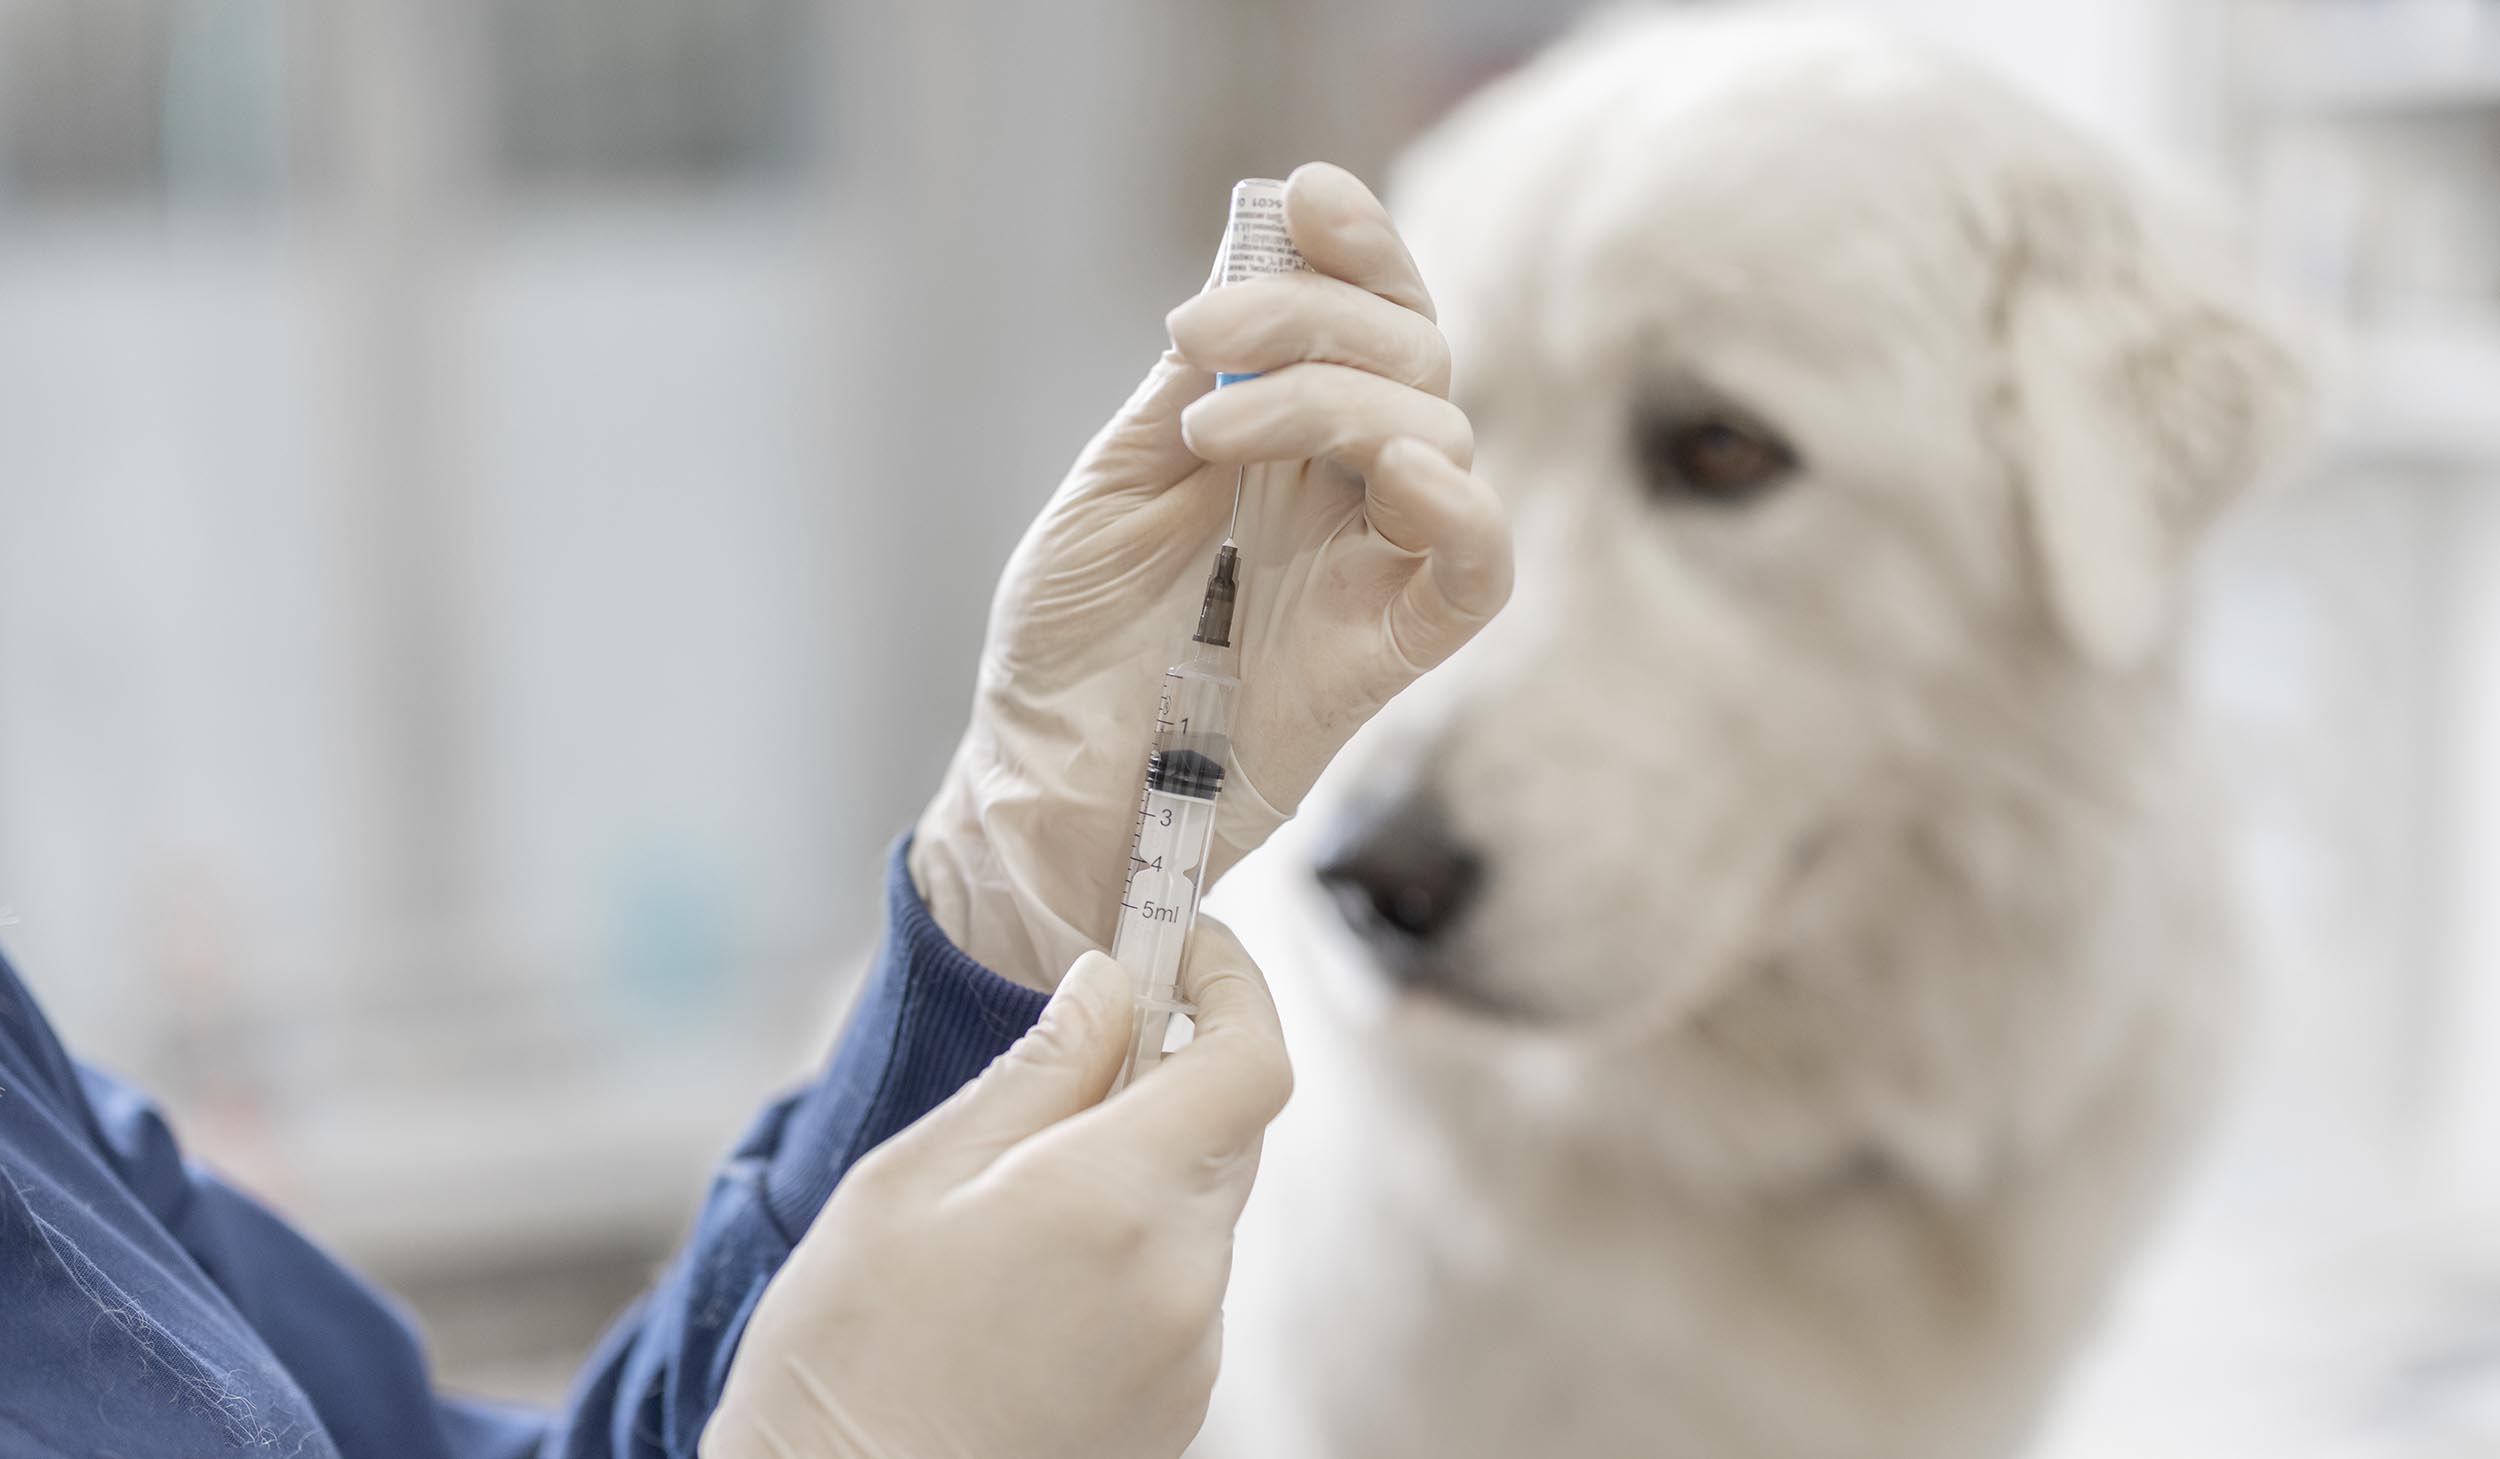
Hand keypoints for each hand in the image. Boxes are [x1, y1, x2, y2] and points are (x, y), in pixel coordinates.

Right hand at [700, 919, 1289, 1458]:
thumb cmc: (846, 1354)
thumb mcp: (912, 1179)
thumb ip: (1037, 1071)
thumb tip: (1112, 985)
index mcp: (1115, 1198)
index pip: (1252, 1058)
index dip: (1234, 983)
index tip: (1186, 945)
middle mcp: (1181, 1276)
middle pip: (1233, 1128)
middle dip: (1176, 1071)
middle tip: (1085, 1051)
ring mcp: (1191, 1351)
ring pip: (1206, 1208)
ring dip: (1147, 1169)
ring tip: (1023, 1198)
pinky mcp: (1182, 1406)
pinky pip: (1186, 1285)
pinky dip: (1137, 1249)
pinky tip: (1037, 1278)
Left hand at [912, 161, 1512, 987]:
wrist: (1046, 782)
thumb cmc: (1070, 643)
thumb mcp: (1113, 483)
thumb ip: (1192, 385)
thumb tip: (1252, 264)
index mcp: (1285, 439)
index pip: (1366, 318)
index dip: (1357, 248)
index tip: (1305, 197)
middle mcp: (1347, 491)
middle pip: (1409, 356)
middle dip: (1316, 313)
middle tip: (1207, 331)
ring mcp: (1377, 565)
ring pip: (1440, 433)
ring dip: (1336, 399)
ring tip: (1214, 434)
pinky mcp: (1396, 647)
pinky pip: (1477, 565)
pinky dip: (1456, 507)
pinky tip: (1395, 477)